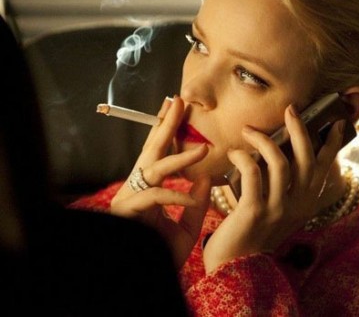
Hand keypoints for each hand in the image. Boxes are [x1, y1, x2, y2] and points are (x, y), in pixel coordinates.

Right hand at [110, 96, 211, 267]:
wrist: (149, 281)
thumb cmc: (162, 255)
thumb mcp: (186, 227)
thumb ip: (196, 203)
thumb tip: (207, 177)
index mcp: (151, 188)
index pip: (161, 154)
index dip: (169, 131)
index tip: (180, 109)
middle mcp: (137, 188)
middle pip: (151, 150)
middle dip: (165, 125)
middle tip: (178, 101)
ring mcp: (129, 199)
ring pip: (153, 169)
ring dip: (179, 158)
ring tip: (203, 149)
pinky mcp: (127, 213)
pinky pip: (153, 197)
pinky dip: (174, 195)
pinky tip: (189, 195)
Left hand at [202, 104, 344, 272]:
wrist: (235, 267)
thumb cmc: (254, 233)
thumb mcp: (280, 211)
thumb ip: (287, 188)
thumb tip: (282, 153)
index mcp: (306, 203)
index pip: (324, 167)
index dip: (332, 143)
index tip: (338, 122)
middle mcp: (297, 205)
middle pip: (306, 159)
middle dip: (300, 129)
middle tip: (291, 109)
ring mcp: (278, 209)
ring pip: (280, 162)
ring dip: (264, 140)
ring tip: (249, 130)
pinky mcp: (254, 211)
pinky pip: (253, 173)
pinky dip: (243, 157)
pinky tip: (234, 153)